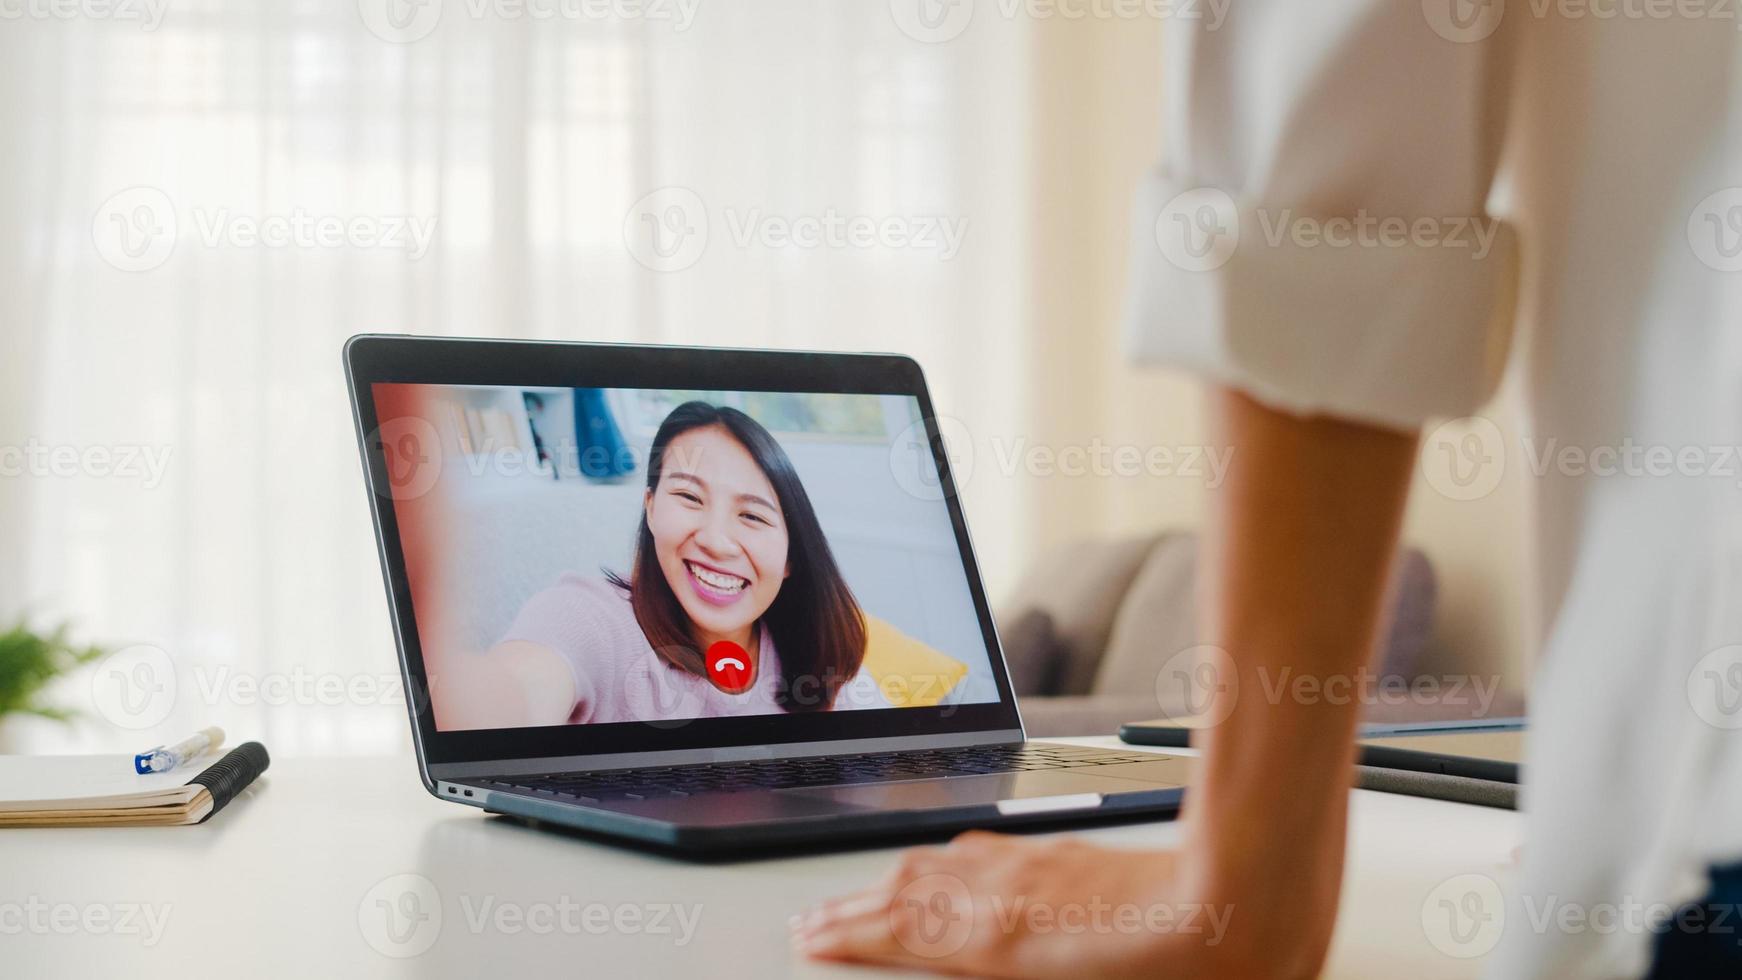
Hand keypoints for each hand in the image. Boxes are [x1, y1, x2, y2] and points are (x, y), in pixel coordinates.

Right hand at [790, 829, 1328, 978]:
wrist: (1242, 900)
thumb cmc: (1180, 971)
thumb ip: (1018, 968)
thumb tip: (982, 945)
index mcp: (998, 942)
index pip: (897, 934)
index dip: (846, 937)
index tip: (811, 940)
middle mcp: (1003, 894)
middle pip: (903, 893)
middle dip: (852, 908)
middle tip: (816, 920)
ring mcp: (1032, 865)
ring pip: (938, 865)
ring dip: (891, 882)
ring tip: (863, 896)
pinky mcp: (1065, 851)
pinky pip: (981, 852)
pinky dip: (944, 862)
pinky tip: (947, 860)